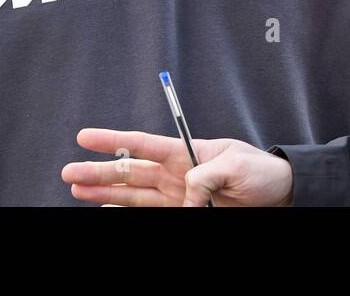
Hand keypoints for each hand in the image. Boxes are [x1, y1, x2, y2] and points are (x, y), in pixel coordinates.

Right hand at [61, 128, 294, 206]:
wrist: (280, 194)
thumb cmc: (261, 171)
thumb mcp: (236, 164)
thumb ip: (205, 175)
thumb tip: (185, 195)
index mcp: (186, 151)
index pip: (142, 143)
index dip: (112, 139)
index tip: (84, 136)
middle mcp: (176, 173)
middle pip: (129, 171)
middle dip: (98, 171)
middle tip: (69, 172)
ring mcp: (177, 195)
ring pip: (132, 194)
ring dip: (104, 193)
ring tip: (77, 192)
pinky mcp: (184, 212)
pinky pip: (149, 213)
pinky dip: (126, 212)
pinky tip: (107, 209)